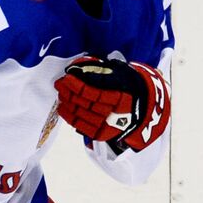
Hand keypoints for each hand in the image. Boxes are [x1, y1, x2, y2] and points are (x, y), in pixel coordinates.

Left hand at [54, 56, 169, 154]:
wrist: (143, 108)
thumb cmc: (128, 87)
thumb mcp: (119, 73)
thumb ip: (99, 71)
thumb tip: (77, 67)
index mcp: (120, 97)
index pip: (93, 92)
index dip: (77, 85)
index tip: (66, 77)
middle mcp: (114, 114)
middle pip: (85, 103)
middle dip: (69, 93)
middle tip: (59, 84)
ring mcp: (107, 125)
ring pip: (81, 115)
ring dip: (67, 104)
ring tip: (61, 94)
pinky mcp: (102, 134)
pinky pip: (82, 126)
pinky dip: (70, 117)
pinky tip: (63, 108)